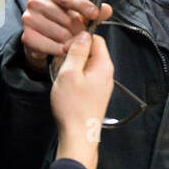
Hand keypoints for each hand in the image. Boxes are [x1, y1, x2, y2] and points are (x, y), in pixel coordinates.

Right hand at [21, 0, 113, 72]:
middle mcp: (37, 2)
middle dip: (79, 30)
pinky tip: (63, 49)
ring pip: (60, 34)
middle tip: (83, 36)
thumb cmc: (64, 22)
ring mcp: (29, 18)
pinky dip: (60, 50)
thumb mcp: (81, 15)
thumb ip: (94, 13)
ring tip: (72, 42)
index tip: (95, 14)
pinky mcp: (27, 35)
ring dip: (71, 42)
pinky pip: (50, 46)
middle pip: (66, 18)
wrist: (45, 38)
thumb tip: (106, 9)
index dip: (83, 6)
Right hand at [51, 31, 114, 168]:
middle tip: (61, 63)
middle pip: (91, 51)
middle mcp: (107, 73)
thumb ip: (77, 51)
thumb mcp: (69, 73)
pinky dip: (74, 76)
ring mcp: (102, 83)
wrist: (79, 133)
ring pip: (86, 64)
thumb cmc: (73, 107)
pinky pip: (85, 76)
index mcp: (104, 65)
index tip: (66, 49)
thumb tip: (83, 35)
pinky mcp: (96, 92)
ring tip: (62, 77)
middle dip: (74, 53)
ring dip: (72, 66)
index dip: (78, 40)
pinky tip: (66, 85)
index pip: (96, 38)